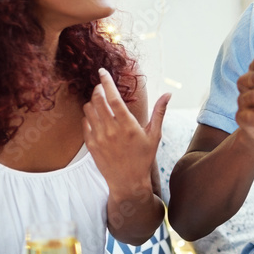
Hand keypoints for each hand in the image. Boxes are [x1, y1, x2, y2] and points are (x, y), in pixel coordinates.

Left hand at [82, 68, 169, 194]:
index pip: (113, 98)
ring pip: (89, 110)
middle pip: (97, 100)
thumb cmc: (143, 157)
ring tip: (101, 101)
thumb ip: (159, 112)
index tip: (102, 71)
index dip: (106, 82)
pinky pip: (85, 123)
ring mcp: (99, 138)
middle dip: (98, 89)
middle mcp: (111, 130)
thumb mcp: (155, 135)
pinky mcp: (91, 145)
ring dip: (93, 101)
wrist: (127, 181)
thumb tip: (168, 94)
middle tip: (102, 86)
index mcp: (128, 126)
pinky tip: (97, 117)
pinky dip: (89, 115)